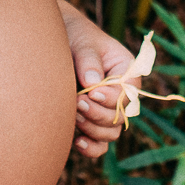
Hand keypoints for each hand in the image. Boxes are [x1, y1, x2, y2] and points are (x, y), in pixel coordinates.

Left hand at [57, 0, 135, 159]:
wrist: (56, 43)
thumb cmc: (74, 37)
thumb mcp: (83, 42)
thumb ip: (88, 60)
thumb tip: (91, 82)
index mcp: (126, 71)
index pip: (129, 91)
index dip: (112, 96)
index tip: (91, 91)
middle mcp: (120, 94)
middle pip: (120, 116)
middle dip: (98, 113)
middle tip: (77, 103)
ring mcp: (106, 111)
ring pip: (110, 133)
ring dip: (92, 129)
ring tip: (74, 116)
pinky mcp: (91, 124)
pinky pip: (99, 145)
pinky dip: (91, 147)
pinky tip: (77, 142)